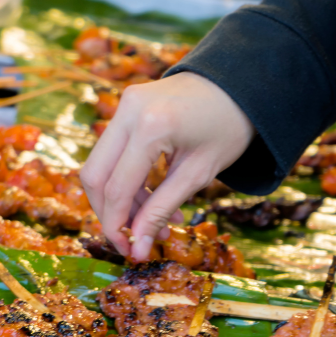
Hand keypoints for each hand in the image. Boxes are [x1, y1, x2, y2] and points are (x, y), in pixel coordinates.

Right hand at [80, 72, 254, 260]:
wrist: (241, 84)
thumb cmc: (228, 127)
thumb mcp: (198, 175)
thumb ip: (161, 211)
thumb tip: (136, 249)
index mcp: (151, 126)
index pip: (116, 189)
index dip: (116, 226)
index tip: (128, 252)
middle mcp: (127, 111)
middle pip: (94, 176)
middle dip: (109, 213)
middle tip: (132, 239)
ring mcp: (122, 105)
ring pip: (98, 165)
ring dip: (119, 199)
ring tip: (153, 219)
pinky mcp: (124, 107)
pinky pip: (112, 153)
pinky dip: (125, 180)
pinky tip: (151, 197)